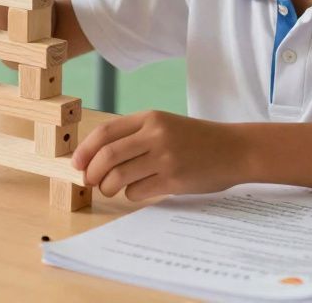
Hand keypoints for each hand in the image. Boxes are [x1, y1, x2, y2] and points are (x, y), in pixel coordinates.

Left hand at [73, 111, 247, 200]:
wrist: (235, 149)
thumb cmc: (196, 139)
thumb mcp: (165, 125)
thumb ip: (135, 136)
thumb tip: (96, 157)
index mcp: (150, 118)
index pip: (105, 132)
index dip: (85, 150)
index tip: (77, 163)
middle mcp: (156, 135)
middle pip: (107, 156)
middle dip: (92, 172)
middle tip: (90, 181)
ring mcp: (165, 158)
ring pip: (118, 176)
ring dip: (107, 187)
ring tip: (110, 189)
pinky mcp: (174, 180)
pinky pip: (137, 192)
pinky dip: (130, 194)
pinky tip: (138, 191)